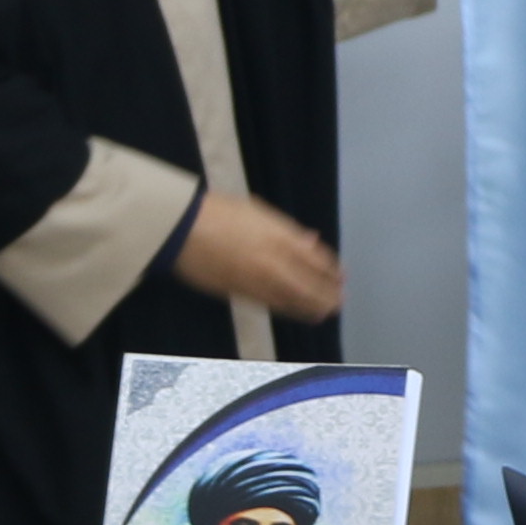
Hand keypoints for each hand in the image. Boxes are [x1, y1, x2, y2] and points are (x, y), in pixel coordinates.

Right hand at [180, 187, 347, 320]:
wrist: (183, 228)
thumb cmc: (220, 212)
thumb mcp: (259, 212)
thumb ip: (288, 229)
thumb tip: (310, 239)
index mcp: (281, 237)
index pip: (316, 259)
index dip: (331, 270)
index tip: (341, 276)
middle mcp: (274, 261)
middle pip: (310, 285)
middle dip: (327, 295)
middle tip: (339, 302)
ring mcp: (258, 280)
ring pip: (293, 300)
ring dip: (312, 307)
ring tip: (325, 312)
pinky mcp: (240, 293)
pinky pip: (272, 305)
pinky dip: (290, 310)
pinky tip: (298, 312)